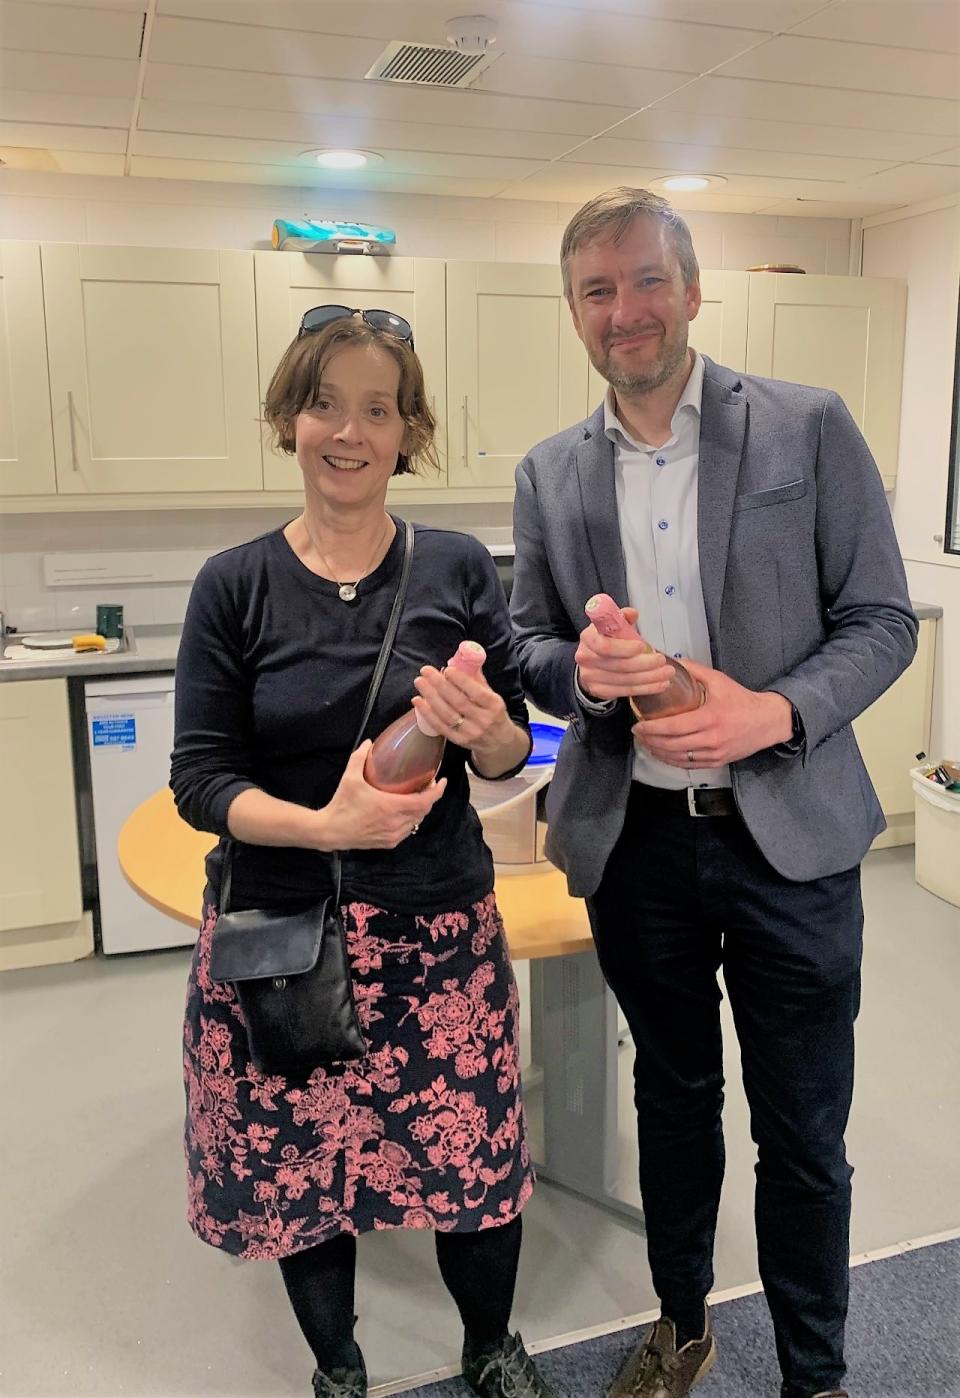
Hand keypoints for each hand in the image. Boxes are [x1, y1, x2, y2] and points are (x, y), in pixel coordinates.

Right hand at [316, 742, 446, 849]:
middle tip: (428, 784)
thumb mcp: (349, 777)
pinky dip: (411, 820)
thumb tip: (369, 742)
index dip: (438, 791)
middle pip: (424, 810)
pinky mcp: (389, 843)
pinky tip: (404, 812)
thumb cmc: (342, 804)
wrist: (331, 831)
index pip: (425, 800)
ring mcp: (394, 835)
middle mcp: (397, 823)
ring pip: (416, 821)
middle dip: (429, 797)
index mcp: (392, 807)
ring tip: (417, 797)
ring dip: (420, 809)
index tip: (443, 781)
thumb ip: (359, 757)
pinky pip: (407, 831)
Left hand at [412, 664, 514, 755]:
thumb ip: (477, 680)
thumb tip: (460, 661)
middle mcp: (483, 720)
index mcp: (494, 705)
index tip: (447, 669)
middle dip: (440, 684)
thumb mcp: (492, 696)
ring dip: (431, 697)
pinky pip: (440, 726)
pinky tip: (417, 701)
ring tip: (420, 683)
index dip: (461, 680)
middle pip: (458, 702)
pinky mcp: (459, 741)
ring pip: (447, 714)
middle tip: (426, 671)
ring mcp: (470, 732)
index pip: (476, 692)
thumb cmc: (493, 714)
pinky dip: (427, 713)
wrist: (500, 743)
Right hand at [575, 606, 673, 701]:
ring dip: (650, 677)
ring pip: (625, 680)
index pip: (605, 645)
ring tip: (667, 673)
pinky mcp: (600, 691)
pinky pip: (626, 691)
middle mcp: (586, 658)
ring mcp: (591, 677)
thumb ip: (622, 619)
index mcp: (588, 638)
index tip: (643, 646)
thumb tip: (632, 613)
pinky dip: (646, 688)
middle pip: (619, 665)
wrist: (592, 663)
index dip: (625, 648)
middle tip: (662, 660)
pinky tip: (660, 684)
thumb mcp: (612, 626)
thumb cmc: (607, 641)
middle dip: (645, 664)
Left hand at [631, 659, 793, 767]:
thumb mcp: (719, 680)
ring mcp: (714, 753)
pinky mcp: (717, 762)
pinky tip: (662, 753)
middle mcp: (711, 738)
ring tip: (645, 742)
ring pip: (677, 757)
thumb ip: (693, 670)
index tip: (637, 724)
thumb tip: (669, 662)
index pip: (673, 727)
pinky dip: (671, 760)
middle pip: (671, 744)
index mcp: (710, 717)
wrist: (767, 721)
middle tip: (637, 733)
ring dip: (657, 751)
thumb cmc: (741, 700)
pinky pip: (688, 765)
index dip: (651, 728)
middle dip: (649, 740)